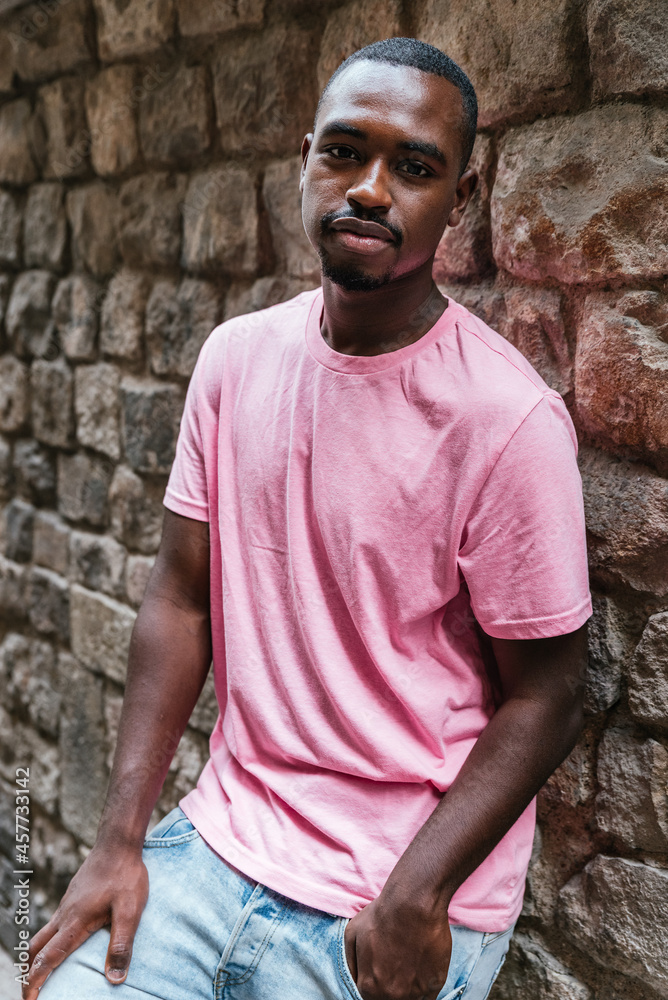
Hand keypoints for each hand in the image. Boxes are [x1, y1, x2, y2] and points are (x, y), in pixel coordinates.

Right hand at [22, 844, 148, 998]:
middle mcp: (65, 915)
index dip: (35, 982)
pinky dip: (49, 940)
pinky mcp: (73, 897)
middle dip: (28, 973)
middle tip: (29, 992)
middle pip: (36, 948)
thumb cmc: (125, 875)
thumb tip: (115, 979)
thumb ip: (122, 944)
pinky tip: (63, 942)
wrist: (118, 843)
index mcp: (75, 923)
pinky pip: (54, 923)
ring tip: (42, 973)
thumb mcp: (130, 911)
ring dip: (37, 956)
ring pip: (43, 934)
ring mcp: (67, 905)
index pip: (48, 959)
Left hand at [344, 889, 451, 999]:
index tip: (381, 972)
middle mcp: (392, 996)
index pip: (370, 999)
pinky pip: (428, 998)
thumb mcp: (352, 934)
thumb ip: (351, 965)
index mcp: (369, 988)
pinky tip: (420, 969)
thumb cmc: (382, 915)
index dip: (375, 984)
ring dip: (407, 989)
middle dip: (390, 987)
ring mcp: (415, 993)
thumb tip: (356, 981)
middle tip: (394, 966)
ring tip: (408, 965)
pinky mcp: (436, 984)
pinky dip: (423, 988)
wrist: (413, 902)